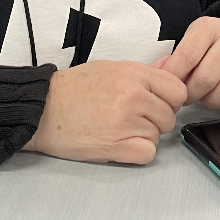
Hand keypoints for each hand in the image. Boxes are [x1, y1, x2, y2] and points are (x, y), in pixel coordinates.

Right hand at [23, 60, 186, 164]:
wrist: (42, 109)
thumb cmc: (72, 89)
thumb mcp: (110, 68)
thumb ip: (144, 72)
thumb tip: (171, 66)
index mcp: (133, 73)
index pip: (177, 90)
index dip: (169, 100)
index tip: (156, 103)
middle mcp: (133, 96)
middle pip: (169, 116)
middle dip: (154, 120)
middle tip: (130, 118)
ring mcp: (126, 121)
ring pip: (157, 136)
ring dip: (142, 136)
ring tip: (117, 128)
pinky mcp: (116, 146)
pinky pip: (147, 154)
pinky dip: (136, 153)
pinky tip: (119, 144)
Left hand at [150, 16, 219, 111]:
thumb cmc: (212, 39)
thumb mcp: (191, 38)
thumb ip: (175, 58)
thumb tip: (156, 76)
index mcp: (209, 28)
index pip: (188, 56)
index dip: (175, 77)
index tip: (168, 88)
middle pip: (207, 77)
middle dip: (191, 94)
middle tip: (185, 97)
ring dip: (212, 101)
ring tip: (205, 97)